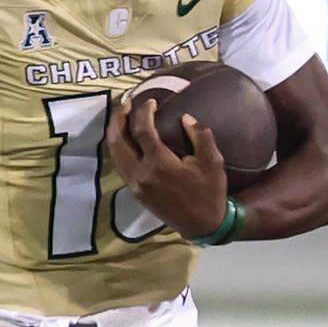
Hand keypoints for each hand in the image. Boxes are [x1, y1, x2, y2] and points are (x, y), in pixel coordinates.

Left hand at [106, 97, 227, 239]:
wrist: (202, 225)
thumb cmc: (209, 193)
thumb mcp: (212, 162)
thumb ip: (200, 136)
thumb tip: (185, 118)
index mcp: (160, 165)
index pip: (142, 130)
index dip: (143, 111)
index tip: (150, 101)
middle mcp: (141, 175)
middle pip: (118, 141)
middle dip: (118, 119)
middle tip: (125, 104)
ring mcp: (135, 185)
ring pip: (115, 154)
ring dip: (115, 133)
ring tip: (122, 118)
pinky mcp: (135, 193)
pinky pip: (120, 166)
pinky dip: (119, 149)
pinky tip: (126, 140)